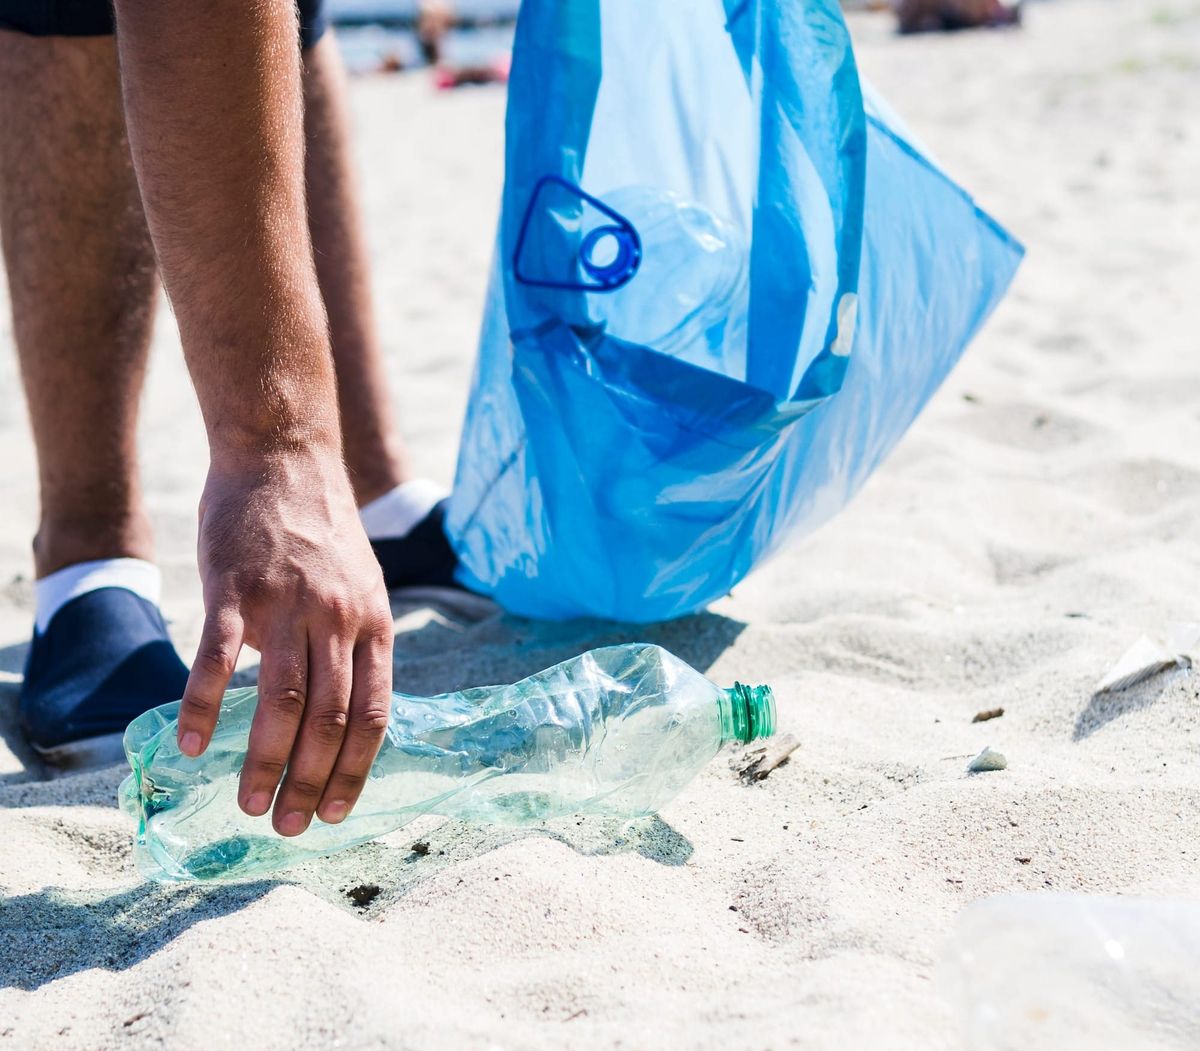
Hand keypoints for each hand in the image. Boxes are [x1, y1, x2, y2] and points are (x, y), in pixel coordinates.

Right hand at [176, 444, 393, 835]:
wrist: (285, 457)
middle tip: (289, 826)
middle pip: (331, 718)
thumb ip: (355, 642)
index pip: (374, 714)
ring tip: (251, 804)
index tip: (336, 812)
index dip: (355, 770)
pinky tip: (192, 744)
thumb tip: (344, 709)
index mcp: (373, 624)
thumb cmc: (321, 529)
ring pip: (282, 699)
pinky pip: (218, 658)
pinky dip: (203, 705)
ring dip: (266, 760)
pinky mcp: (236, 588)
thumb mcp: (362, 585)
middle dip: (311, 782)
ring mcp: (287, 603)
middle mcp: (338, 619)